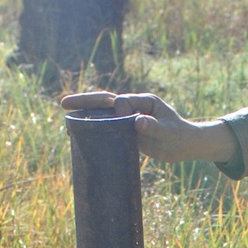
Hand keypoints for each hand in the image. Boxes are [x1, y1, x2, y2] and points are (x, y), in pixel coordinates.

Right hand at [60, 91, 235, 166]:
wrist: (184, 146)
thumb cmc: (180, 135)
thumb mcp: (169, 131)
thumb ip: (154, 126)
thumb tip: (138, 122)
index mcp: (143, 101)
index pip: (123, 101)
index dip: (120, 109)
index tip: (127, 120)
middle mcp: (132, 108)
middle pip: (104, 102)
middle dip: (85, 102)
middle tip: (64, 103)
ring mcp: (127, 120)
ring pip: (102, 116)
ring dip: (85, 117)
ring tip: (66, 123)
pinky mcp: (126, 133)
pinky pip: (106, 131)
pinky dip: (93, 132)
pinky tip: (78, 137)